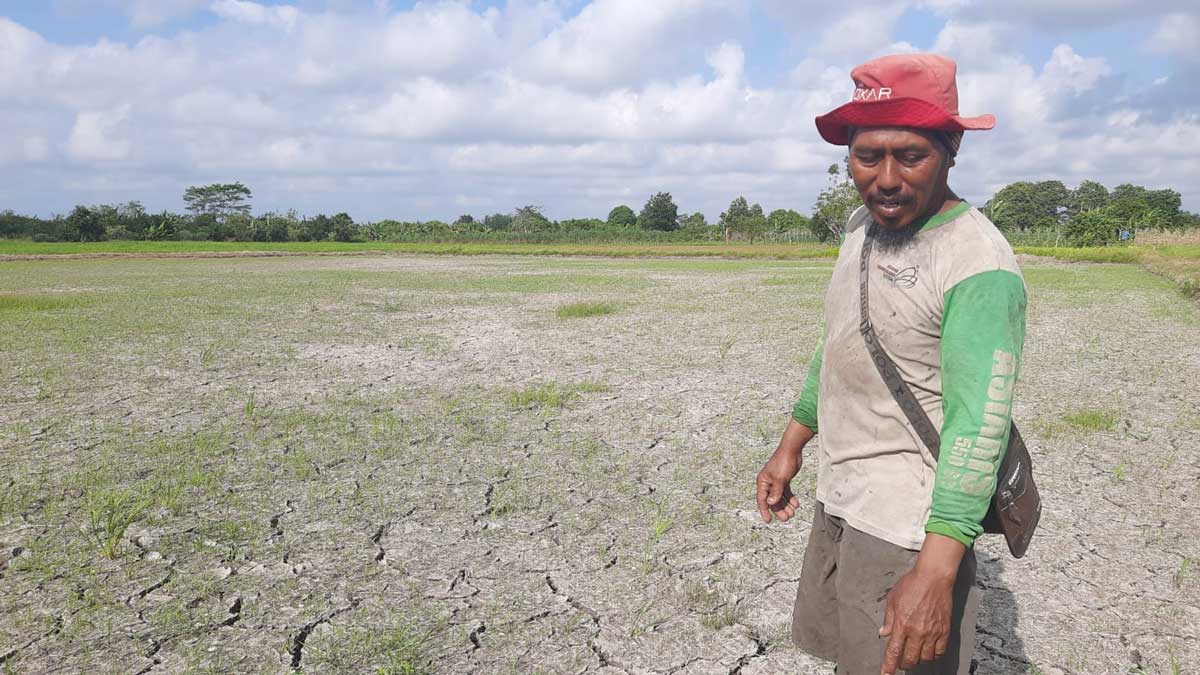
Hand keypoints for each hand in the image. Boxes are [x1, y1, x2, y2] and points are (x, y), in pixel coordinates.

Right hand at [755, 420, 812, 523]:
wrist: (792, 450)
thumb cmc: (783, 462)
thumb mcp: (780, 479)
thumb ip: (776, 492)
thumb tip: (770, 503)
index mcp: (763, 482)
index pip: (762, 500)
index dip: (765, 511)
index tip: (768, 521)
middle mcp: (768, 483)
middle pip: (772, 500)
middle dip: (779, 510)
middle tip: (786, 518)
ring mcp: (776, 482)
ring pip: (780, 497)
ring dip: (786, 505)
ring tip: (792, 513)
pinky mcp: (784, 480)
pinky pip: (786, 492)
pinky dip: (790, 498)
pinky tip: (796, 504)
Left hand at [879, 534, 964, 673]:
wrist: (933, 577)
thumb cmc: (912, 584)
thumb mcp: (892, 599)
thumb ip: (889, 619)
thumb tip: (884, 633)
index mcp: (902, 624)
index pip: (894, 652)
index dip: (889, 666)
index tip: (886, 674)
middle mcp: (917, 631)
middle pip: (910, 658)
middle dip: (903, 664)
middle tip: (901, 662)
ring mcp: (932, 632)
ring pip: (925, 658)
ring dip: (918, 659)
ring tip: (914, 655)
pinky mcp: (944, 630)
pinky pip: (939, 651)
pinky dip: (933, 654)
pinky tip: (929, 651)